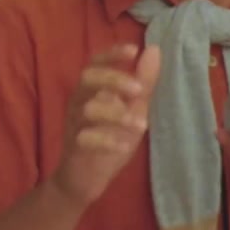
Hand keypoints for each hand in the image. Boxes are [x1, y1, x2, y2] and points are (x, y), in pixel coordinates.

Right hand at [51, 44, 160, 207]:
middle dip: (114, 79)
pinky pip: (85, 138)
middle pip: (87, 78)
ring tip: (141, 125)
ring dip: (117, 114)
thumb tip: (155, 50)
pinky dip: (107, 140)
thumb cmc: (109, 140)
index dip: (112, 53)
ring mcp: (75, 125)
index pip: (96, 63)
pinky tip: (123, 145)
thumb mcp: (132, 110)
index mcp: (92, 91)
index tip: (134, 49)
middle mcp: (79, 102)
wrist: (84, 180)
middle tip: (138, 90)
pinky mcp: (74, 147)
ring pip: (88, 108)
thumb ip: (143, 83)